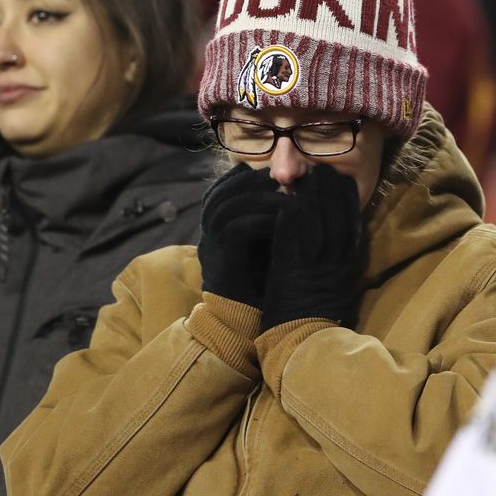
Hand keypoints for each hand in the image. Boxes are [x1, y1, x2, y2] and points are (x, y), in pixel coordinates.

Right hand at [198, 163, 283, 307]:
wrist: (244, 324)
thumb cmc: (259, 286)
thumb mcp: (261, 247)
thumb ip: (265, 222)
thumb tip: (289, 196)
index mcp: (215, 232)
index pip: (219, 192)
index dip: (240, 179)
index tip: (266, 172)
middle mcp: (207, 237)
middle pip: (219, 195)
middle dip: (248, 182)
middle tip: (275, 177)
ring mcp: (211, 248)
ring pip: (226, 208)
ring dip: (256, 196)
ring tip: (281, 193)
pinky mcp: (221, 261)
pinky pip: (236, 229)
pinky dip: (259, 219)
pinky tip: (280, 216)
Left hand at [261, 164, 364, 330]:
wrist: (300, 340)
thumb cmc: (314, 310)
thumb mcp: (336, 280)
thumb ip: (336, 253)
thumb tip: (333, 224)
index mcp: (350, 265)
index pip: (354, 222)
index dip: (346, 198)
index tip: (339, 180)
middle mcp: (337, 262)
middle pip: (339, 216)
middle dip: (331, 189)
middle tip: (322, 169)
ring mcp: (315, 264)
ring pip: (318, 219)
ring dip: (312, 194)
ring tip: (305, 175)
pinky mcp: (291, 268)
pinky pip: (294, 234)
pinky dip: (293, 213)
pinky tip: (288, 197)